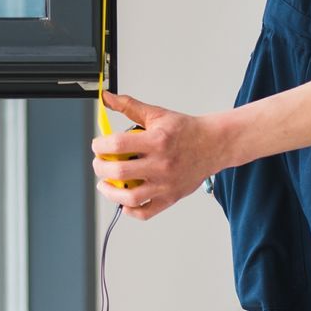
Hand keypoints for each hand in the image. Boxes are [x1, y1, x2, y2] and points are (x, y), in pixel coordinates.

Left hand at [90, 91, 226, 219]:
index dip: (101, 145)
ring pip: (131, 198)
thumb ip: (129, 106)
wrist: (212, 145)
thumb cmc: (185, 130)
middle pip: (120, 172)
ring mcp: (166, 184)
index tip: (98, 146)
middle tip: (99, 164)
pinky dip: (130, 210)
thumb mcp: (156, 114)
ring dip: (111, 192)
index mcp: (157, 141)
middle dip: (101, 168)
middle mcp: (161, 164)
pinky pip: (146, 212)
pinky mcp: (171, 197)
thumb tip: (107, 97)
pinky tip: (124, 202)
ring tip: (105, 184)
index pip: (118, 145)